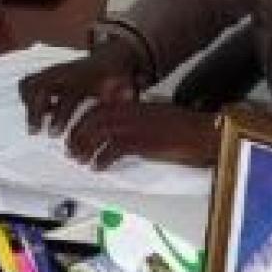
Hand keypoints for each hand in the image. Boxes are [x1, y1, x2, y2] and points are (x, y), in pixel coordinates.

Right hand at [19, 41, 139, 134]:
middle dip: (35, 112)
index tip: (54, 133)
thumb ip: (126, 98)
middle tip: (35, 131)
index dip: (59, 117)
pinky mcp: (48, 72)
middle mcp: (66, 74)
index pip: (66, 99)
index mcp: (85, 80)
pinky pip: (29, 81)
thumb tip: (130, 108)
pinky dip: (28, 96)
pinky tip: (38, 110)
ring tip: (35, 124)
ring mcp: (55, 71)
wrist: (111, 57)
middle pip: (40, 90)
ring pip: (31, 84)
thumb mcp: (125, 88)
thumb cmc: (117, 77)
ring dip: (30, 105)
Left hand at [64, 102, 219, 168]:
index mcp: (132, 104)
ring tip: (81, 160)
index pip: (98, 108)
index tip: (75, 133)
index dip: (83, 121)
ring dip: (86, 149)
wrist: (199, 131)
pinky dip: (102, 160)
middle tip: (72, 150)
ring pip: (98, 135)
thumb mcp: (156, 113)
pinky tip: (99, 167)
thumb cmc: (183, 124)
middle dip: (78, 136)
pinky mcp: (138, 142)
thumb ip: (137, 115)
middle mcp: (129, 112)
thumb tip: (123, 125)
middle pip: (93, 121)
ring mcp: (133, 126)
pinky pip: (111, 151)